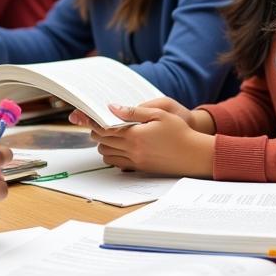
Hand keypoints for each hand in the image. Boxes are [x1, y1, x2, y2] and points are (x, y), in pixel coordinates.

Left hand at [73, 99, 214, 176]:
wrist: (194, 155)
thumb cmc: (180, 131)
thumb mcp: (159, 113)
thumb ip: (134, 111)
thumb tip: (112, 107)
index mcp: (135, 135)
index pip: (104, 128)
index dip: (91, 121)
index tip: (80, 116)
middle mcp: (132, 150)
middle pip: (102, 142)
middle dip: (96, 132)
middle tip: (97, 122)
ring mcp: (136, 161)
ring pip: (107, 155)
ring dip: (104, 144)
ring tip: (109, 134)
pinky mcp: (140, 168)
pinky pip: (117, 164)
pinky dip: (112, 155)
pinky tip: (119, 147)